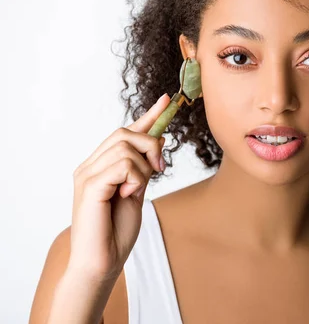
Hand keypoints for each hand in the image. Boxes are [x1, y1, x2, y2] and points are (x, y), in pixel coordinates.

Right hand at [67, 93, 170, 280]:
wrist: (103, 261)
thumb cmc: (116, 231)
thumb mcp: (138, 191)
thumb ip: (144, 167)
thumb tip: (158, 140)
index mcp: (100, 166)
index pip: (124, 133)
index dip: (147, 116)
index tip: (167, 101)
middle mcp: (90, 166)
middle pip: (125, 133)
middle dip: (150, 145)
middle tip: (159, 169)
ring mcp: (87, 174)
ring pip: (125, 146)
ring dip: (142, 167)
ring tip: (136, 190)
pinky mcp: (89, 185)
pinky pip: (122, 165)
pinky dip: (134, 178)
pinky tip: (127, 195)